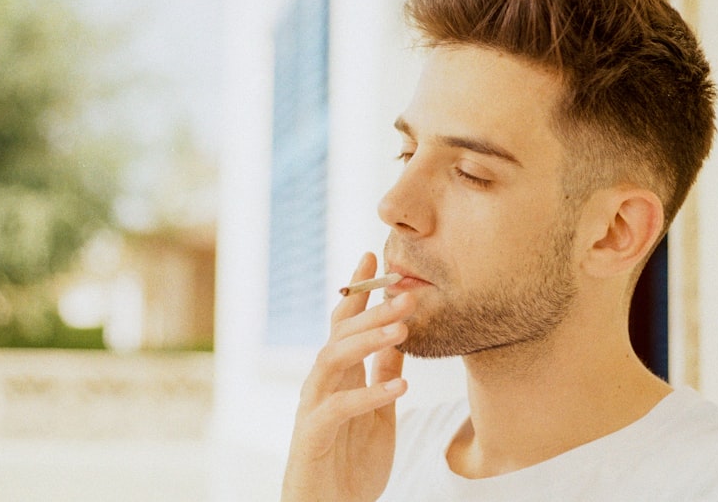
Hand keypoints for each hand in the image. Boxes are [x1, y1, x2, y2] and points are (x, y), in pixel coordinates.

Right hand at [281, 252, 416, 501]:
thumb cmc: (351, 463)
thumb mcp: (380, 412)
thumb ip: (383, 373)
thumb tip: (400, 337)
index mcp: (339, 374)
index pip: (345, 321)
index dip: (358, 289)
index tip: (374, 255)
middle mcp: (322, 383)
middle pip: (340, 333)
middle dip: (372, 309)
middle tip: (405, 291)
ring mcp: (314, 407)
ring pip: (332, 359)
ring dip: (366, 341)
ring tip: (401, 329)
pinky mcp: (312, 435)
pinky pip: (338, 409)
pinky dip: (368, 394)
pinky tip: (400, 386)